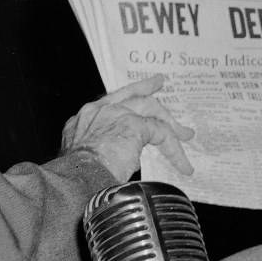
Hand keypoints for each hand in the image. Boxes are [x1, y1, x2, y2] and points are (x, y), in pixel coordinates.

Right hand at [61, 74, 194, 181]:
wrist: (77, 178)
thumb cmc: (76, 175)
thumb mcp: (82, 155)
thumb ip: (101, 149)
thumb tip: (123, 158)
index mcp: (86, 117)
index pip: (110, 102)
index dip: (125, 98)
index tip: (133, 96)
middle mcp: (100, 110)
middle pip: (131, 95)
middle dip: (147, 88)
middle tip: (158, 82)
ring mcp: (118, 114)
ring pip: (151, 110)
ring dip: (170, 123)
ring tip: (185, 133)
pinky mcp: (135, 126)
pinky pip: (161, 133)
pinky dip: (174, 149)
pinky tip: (183, 164)